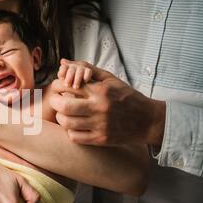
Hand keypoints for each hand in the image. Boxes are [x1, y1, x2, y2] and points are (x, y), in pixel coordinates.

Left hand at [50, 59, 165, 145]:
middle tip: (56, 100)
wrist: (147, 120)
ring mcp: (100, 125)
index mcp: (101, 91)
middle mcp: (100, 108)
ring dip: (61, 117)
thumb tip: (63, 63)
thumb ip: (87, 69)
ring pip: (67, 123)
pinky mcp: (100, 139)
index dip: (59, 85)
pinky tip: (74, 125)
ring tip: (64, 113)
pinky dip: (70, 131)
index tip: (59, 87)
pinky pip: (75, 137)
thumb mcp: (110, 79)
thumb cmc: (126, 97)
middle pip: (64, 106)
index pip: (70, 86)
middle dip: (55, 102)